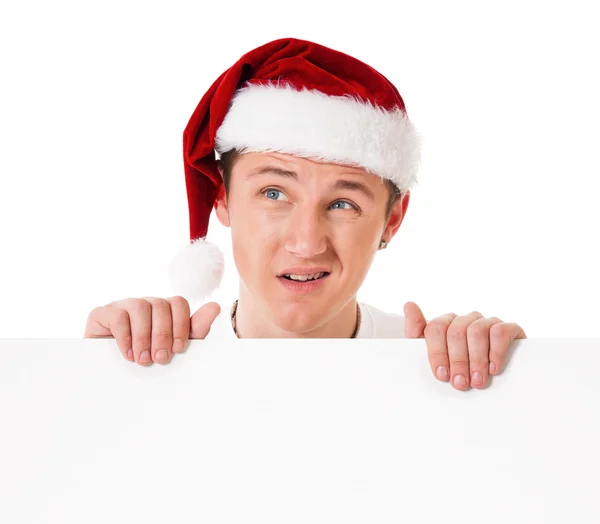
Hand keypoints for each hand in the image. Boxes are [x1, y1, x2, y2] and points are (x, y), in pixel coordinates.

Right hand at [84, 296, 220, 365]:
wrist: (112, 378)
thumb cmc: (147, 359)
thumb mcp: (174, 347)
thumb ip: (195, 329)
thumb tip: (215, 306)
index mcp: (163, 309)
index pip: (178, 303)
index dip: (181, 325)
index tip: (179, 349)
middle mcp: (144, 303)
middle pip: (160, 305)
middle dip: (163, 334)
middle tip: (160, 359)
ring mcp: (122, 305)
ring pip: (139, 307)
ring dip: (144, 336)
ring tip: (143, 360)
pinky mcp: (101, 313)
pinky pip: (117, 315)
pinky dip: (125, 337)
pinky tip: (128, 355)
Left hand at [403, 301, 526, 389]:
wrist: (496, 376)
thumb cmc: (458, 366)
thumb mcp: (434, 354)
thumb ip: (417, 331)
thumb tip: (409, 304)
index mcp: (446, 323)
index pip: (435, 328)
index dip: (437, 352)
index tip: (441, 375)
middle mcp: (466, 319)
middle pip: (456, 331)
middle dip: (457, 361)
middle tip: (460, 383)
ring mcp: (487, 322)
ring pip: (477, 330)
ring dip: (476, 359)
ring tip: (477, 381)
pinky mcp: (508, 328)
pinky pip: (500, 332)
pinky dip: (495, 352)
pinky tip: (493, 369)